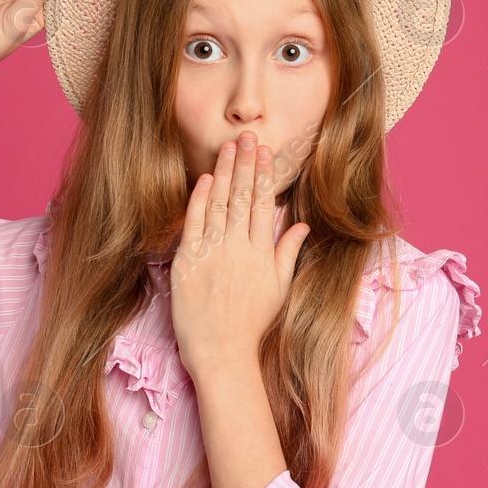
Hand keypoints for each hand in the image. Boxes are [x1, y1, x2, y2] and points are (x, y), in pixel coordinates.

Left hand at [171, 130, 311, 374]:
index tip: (265, 151)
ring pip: (219, 204)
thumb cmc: (252, 324)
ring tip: (228, 146)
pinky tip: (205, 179)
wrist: (221, 352)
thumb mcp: (279, 288)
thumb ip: (288, 253)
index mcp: (262, 253)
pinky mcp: (187, 262)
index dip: (264, 175)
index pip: (263, 204)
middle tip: (247, 135)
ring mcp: (212, 253)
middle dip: (245, 163)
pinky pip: (194, 224)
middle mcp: (238, 248)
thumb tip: (300, 226)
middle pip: (242, 197)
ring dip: (224, 172)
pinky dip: (199, 200)